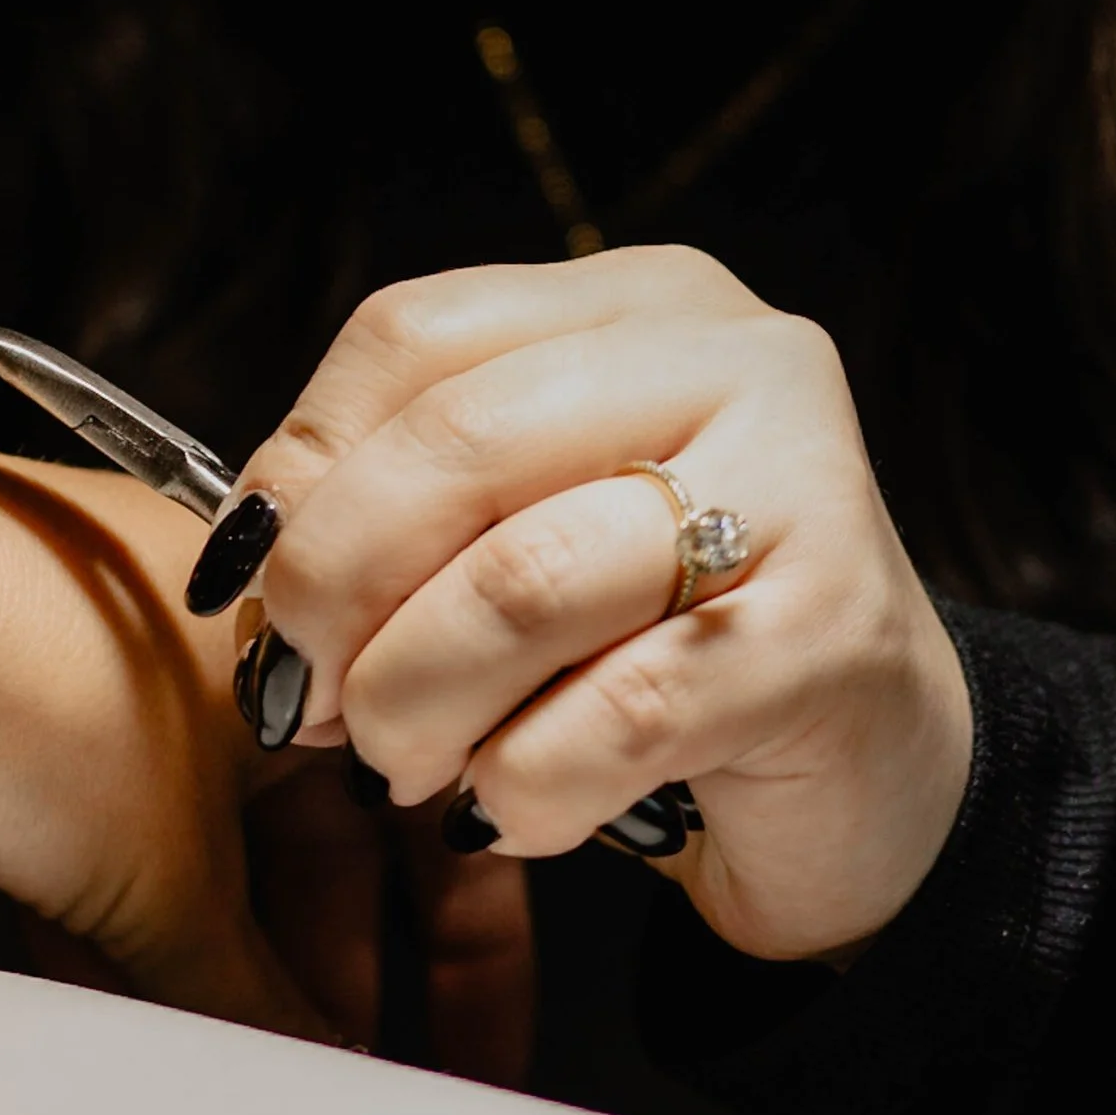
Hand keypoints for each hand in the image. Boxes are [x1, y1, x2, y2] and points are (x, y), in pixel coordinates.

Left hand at [232, 248, 972, 965]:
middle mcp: (738, 358)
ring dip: (417, 704)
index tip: (250, 587)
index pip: (413, 336)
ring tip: (404, 763)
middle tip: (307, 700)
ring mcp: (804, 487)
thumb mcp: (520, 537)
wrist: (871, 772)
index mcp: (642, 304)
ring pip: (522, 584)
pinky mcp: (835, 636)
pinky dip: (522, 785)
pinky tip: (508, 810)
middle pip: (454, 446)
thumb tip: (244, 565)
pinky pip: (616, 715)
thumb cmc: (655, 648)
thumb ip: (395, 509)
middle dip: (335, 597)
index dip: (300, 472)